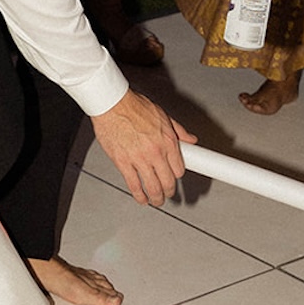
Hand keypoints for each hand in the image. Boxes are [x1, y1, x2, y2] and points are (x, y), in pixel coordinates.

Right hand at [91, 89, 195, 205]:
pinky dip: (139, 196)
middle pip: (168, 182)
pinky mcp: (123, 162)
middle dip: (169, 192)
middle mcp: (155, 152)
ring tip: (157, 200)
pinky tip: (141, 198)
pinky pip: (134, 185)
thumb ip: (178, 130)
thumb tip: (191, 140)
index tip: (174, 176)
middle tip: (168, 194)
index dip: (177, 175)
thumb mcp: (162, 115)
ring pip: (153, 187)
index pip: (179, 168)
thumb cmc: (133, 106)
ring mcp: (139, 159)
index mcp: (167, 141)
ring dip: (156, 198)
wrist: (112, 104)